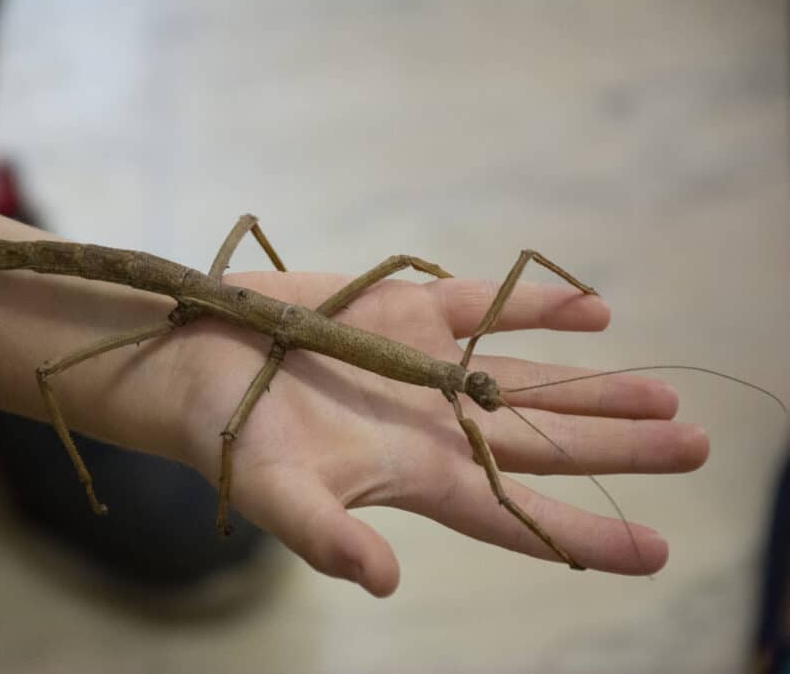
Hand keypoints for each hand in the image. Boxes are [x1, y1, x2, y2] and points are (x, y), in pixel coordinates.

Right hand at [165, 272, 707, 595]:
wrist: (196, 361)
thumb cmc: (229, 434)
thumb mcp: (273, 491)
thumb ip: (325, 538)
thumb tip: (382, 583)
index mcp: (414, 476)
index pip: (516, 516)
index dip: (585, 537)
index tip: (657, 551)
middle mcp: (434, 425)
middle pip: (543, 442)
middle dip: (619, 447)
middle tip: (695, 446)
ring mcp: (426, 366)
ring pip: (528, 377)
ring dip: (597, 383)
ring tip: (665, 395)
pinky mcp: (407, 310)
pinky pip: (488, 307)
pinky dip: (541, 307)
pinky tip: (594, 313)